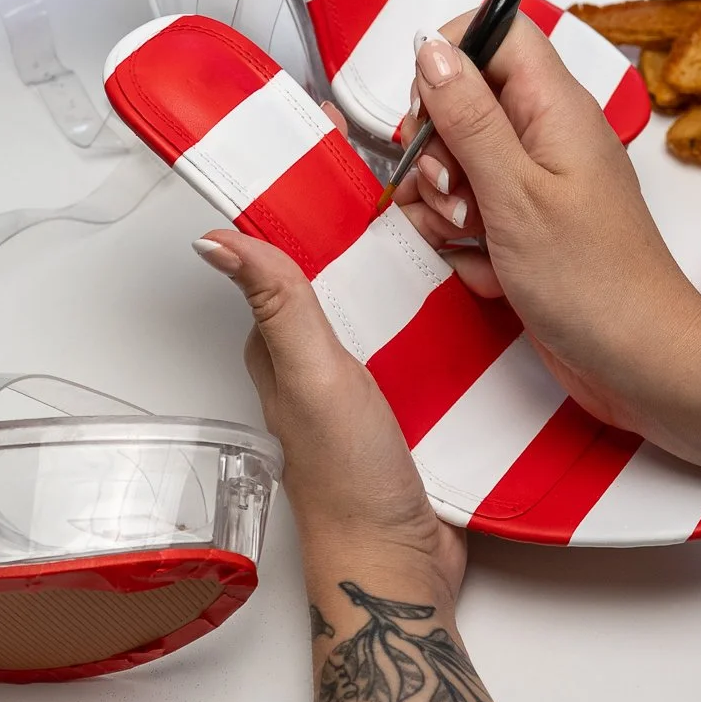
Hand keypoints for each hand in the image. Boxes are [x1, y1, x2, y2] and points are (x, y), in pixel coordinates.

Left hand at [192, 140, 465, 606]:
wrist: (402, 567)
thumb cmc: (347, 485)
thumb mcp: (312, 376)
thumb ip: (275, 302)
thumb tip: (216, 236)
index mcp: (285, 337)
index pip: (293, 240)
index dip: (318, 185)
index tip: (348, 134)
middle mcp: (323, 349)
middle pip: (352, 256)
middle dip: (388, 211)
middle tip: (428, 172)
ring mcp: (372, 372)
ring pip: (397, 289)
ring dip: (428, 255)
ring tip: (463, 215)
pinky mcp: (418, 393)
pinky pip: (434, 330)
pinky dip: (456, 305)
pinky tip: (483, 287)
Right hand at [395, 15, 700, 437]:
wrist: (640, 363)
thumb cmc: (594, 283)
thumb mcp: (514, 191)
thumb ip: (468, 116)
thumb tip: (431, 47)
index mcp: (555, 107)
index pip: (497, 32)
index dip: (449, 58)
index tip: (425, 109)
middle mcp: (547, 136)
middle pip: (464, 101)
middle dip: (435, 146)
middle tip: (451, 191)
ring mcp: (537, 183)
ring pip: (458, 162)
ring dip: (442, 201)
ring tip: (467, 238)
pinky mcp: (526, 228)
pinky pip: (469, 213)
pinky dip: (460, 240)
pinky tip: (479, 269)